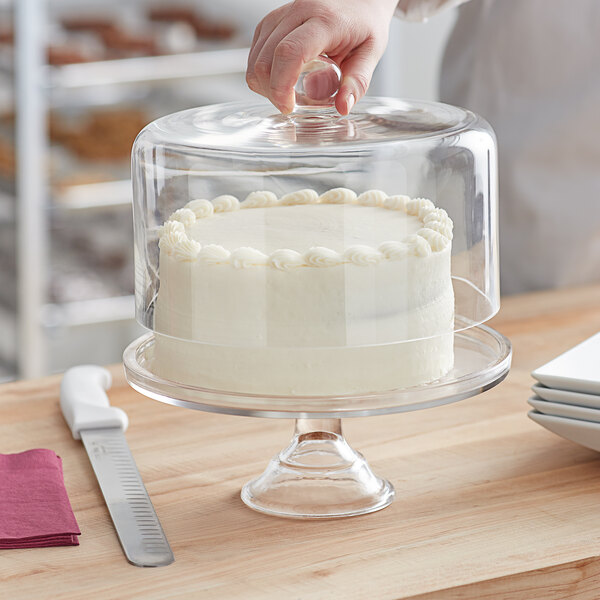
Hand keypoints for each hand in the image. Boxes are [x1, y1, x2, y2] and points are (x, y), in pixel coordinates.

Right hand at [246, 0, 397, 114]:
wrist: (359, 0)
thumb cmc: (364, 24)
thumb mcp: (371, 54)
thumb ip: (357, 82)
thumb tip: (343, 108)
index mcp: (325, 21)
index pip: (290, 53)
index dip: (281, 85)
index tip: (288, 106)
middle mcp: (299, 12)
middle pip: (265, 59)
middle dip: (271, 91)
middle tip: (289, 105)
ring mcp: (281, 15)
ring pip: (256, 57)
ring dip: (264, 84)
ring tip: (286, 93)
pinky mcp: (272, 21)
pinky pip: (255, 51)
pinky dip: (262, 72)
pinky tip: (280, 79)